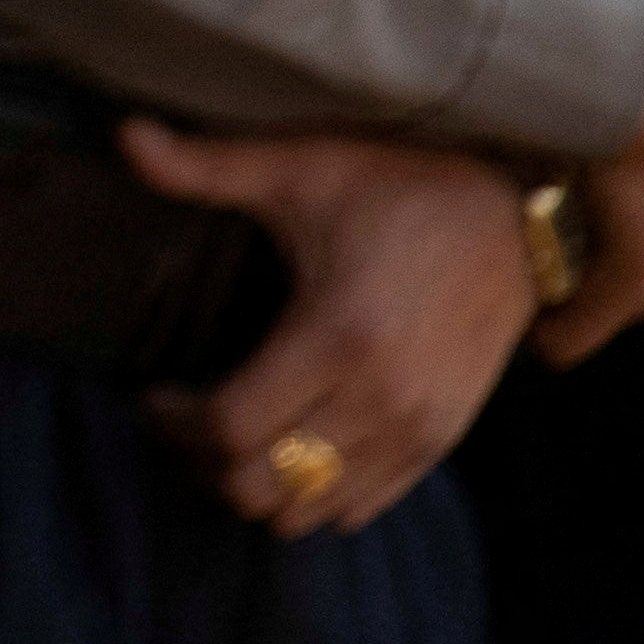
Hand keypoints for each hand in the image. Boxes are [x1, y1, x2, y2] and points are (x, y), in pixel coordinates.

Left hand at [124, 117, 535, 541]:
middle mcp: (381, 398)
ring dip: (257, 486)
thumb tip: (125, 134)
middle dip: (205, 463)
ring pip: (308, 509)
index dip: (176, 423)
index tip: (154, 395)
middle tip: (183, 421)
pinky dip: (312, 494)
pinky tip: (289, 445)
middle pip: (263, 486)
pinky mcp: (441, 441)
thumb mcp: (302, 165)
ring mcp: (417, 428)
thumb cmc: (402, 185)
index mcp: (336, 335)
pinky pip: (360, 505)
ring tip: (231, 436)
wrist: (517, 218)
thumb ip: (208, 163)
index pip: (232, 428)